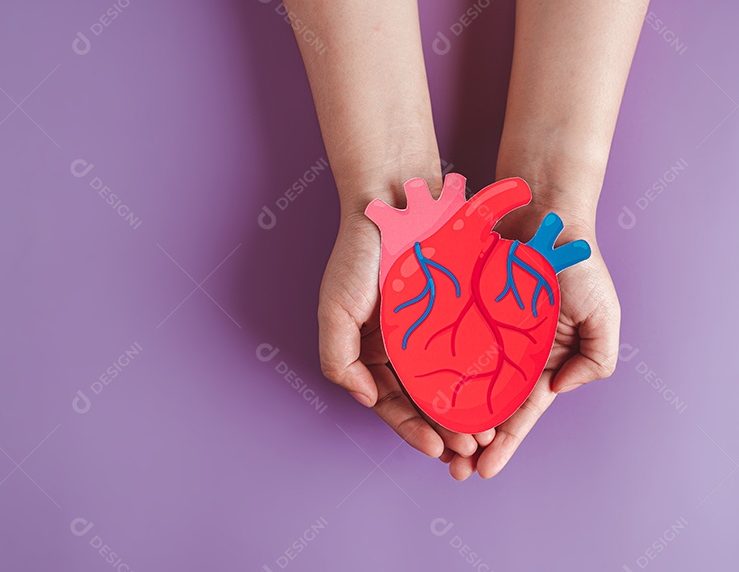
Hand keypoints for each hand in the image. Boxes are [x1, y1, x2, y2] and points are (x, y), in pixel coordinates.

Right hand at [318, 207, 495, 462]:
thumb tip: (365, 399)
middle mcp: (403, 346)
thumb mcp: (335, 309)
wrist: (394, 200)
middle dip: (445, 428)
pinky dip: (484, 375)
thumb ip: (339, 360)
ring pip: (453, 381)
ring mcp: (433, 329)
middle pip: (425, 399)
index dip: (411, 429)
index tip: (435, 448)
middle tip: (469, 449)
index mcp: (371, 352)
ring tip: (487, 432)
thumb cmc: (358, 254)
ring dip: (467, 410)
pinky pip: (475, 349)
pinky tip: (499, 393)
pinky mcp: (461, 310)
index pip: (390, 403)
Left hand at [443, 208, 621, 479]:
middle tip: (451, 470)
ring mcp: (478, 333)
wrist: (541, 211)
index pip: (518, 414)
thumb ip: (595, 359)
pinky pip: (436, 347)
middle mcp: (505, 354)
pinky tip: (414, 397)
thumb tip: (558, 391)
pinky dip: (427, 374)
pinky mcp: (454, 311)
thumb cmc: (576, 261)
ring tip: (430, 446)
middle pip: (483, 408)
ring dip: (444, 417)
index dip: (503, 444)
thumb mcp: (602, 313)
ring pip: (456, 385)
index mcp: (540, 362)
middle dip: (468, 442)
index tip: (483, 471)